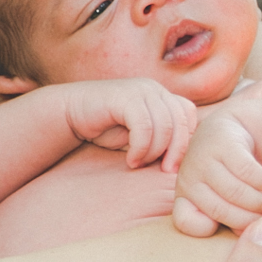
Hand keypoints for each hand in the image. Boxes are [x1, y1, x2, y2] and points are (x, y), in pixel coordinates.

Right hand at [66, 78, 196, 169]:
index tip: (172, 164)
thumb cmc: (107, 128)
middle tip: (164, 171)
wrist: (71, 114)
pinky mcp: (125, 96)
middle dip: (176, 150)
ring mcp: (141, 90)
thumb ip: (163, 140)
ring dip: (154, 152)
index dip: (185, 141)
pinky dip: (141, 147)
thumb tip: (186, 161)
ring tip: (139, 164)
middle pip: (181, 121)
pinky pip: (144, 125)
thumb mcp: (142, 136)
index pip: (189, 115)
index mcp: (162, 96)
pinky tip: (131, 159)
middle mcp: (155, 90)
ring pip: (165, 125)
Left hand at [170, 113, 261, 235]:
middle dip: (248, 219)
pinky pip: (247, 171)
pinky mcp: (222, 143)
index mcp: (184, 198)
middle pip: (218, 210)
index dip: (208, 228)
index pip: (186, 222)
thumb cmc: (228, 178)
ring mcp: (203, 159)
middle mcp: (188, 179)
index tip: (232, 227)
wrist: (227, 133)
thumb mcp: (222, 201)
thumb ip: (232, 220)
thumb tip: (248, 233)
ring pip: (235, 191)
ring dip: (260, 203)